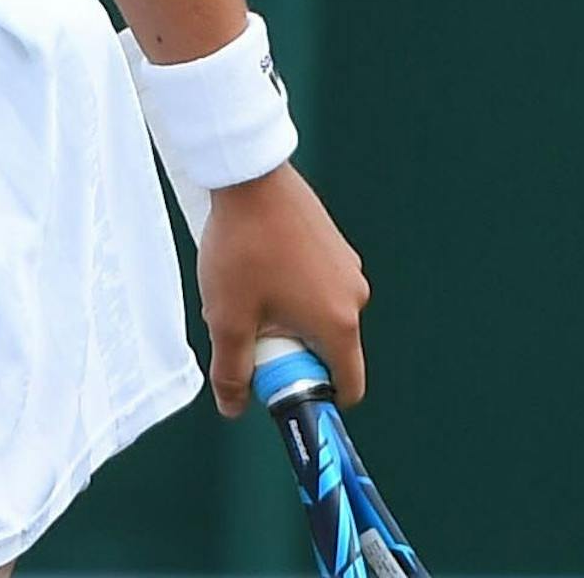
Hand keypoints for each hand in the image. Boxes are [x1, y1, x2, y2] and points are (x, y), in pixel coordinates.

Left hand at [197, 163, 369, 418]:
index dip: (317, 398)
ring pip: (319, 315)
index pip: (348, 385)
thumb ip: (231, 370)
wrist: (250, 177)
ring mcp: (348, 267)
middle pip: (328, 350)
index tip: (282, 388)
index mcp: (339, 324)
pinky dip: (291, 290)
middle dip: (289, 351)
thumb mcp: (228, 318)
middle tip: (248, 331)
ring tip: (247, 292)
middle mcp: (355, 297)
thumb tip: (234, 408)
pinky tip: (258, 266)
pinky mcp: (335, 245)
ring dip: (287, 317)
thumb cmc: (242, 248)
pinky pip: (318, 285)